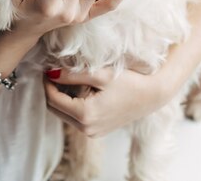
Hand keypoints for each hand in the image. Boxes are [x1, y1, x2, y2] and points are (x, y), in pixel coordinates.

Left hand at [43, 67, 170, 136]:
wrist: (153, 94)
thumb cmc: (130, 81)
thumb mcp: (100, 74)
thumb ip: (73, 75)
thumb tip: (50, 73)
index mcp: (86, 115)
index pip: (53, 99)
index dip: (47, 83)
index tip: (47, 68)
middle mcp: (87, 129)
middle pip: (55, 110)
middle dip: (52, 91)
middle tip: (53, 72)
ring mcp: (93, 133)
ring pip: (64, 115)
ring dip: (62, 98)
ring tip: (67, 79)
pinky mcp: (98, 132)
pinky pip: (76, 119)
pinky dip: (72, 105)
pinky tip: (79, 90)